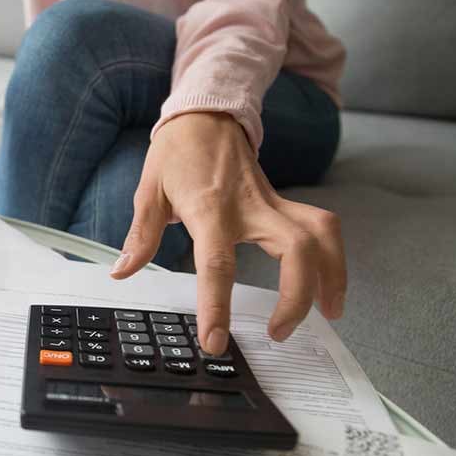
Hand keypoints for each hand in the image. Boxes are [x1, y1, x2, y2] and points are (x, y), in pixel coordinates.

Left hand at [110, 113, 345, 354]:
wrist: (206, 114)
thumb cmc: (177, 153)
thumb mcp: (149, 191)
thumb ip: (141, 236)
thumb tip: (122, 271)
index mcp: (210, 209)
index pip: (218, 264)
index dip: (217, 306)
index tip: (216, 341)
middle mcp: (250, 207)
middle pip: (295, 251)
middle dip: (297, 297)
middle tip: (280, 332)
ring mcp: (273, 203)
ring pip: (321, 237)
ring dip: (332, 276)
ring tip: (329, 313)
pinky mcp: (285, 203)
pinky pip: (322, 228)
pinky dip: (333, 256)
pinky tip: (327, 284)